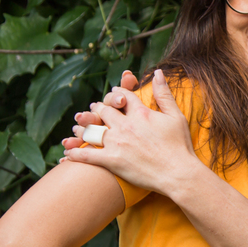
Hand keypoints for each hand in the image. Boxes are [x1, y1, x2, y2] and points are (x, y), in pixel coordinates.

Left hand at [62, 70, 201, 195]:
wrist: (178, 174)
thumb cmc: (180, 146)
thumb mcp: (176, 116)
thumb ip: (164, 94)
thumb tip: (158, 72)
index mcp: (141, 113)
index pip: (124, 96)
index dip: (117, 93)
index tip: (115, 93)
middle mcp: (125, 125)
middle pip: (104, 110)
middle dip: (98, 108)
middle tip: (94, 108)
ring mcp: (116, 142)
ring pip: (92, 129)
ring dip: (83, 126)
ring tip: (78, 126)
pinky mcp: (111, 160)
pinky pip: (87, 155)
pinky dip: (75, 153)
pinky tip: (67, 153)